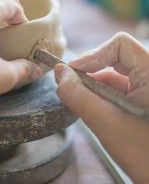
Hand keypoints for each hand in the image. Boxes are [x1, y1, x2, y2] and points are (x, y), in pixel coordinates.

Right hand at [54, 32, 148, 182]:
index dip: (95, 53)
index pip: (121, 44)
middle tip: (68, 83)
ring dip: (93, 85)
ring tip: (78, 100)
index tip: (74, 71)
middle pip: (115, 58)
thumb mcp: (106, 122)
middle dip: (90, 71)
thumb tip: (59, 72)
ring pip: (114, 75)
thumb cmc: (144, 155)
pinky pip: (117, 88)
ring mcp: (147, 89)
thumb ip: (78, 95)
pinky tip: (90, 108)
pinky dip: (100, 95)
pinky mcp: (142, 100)